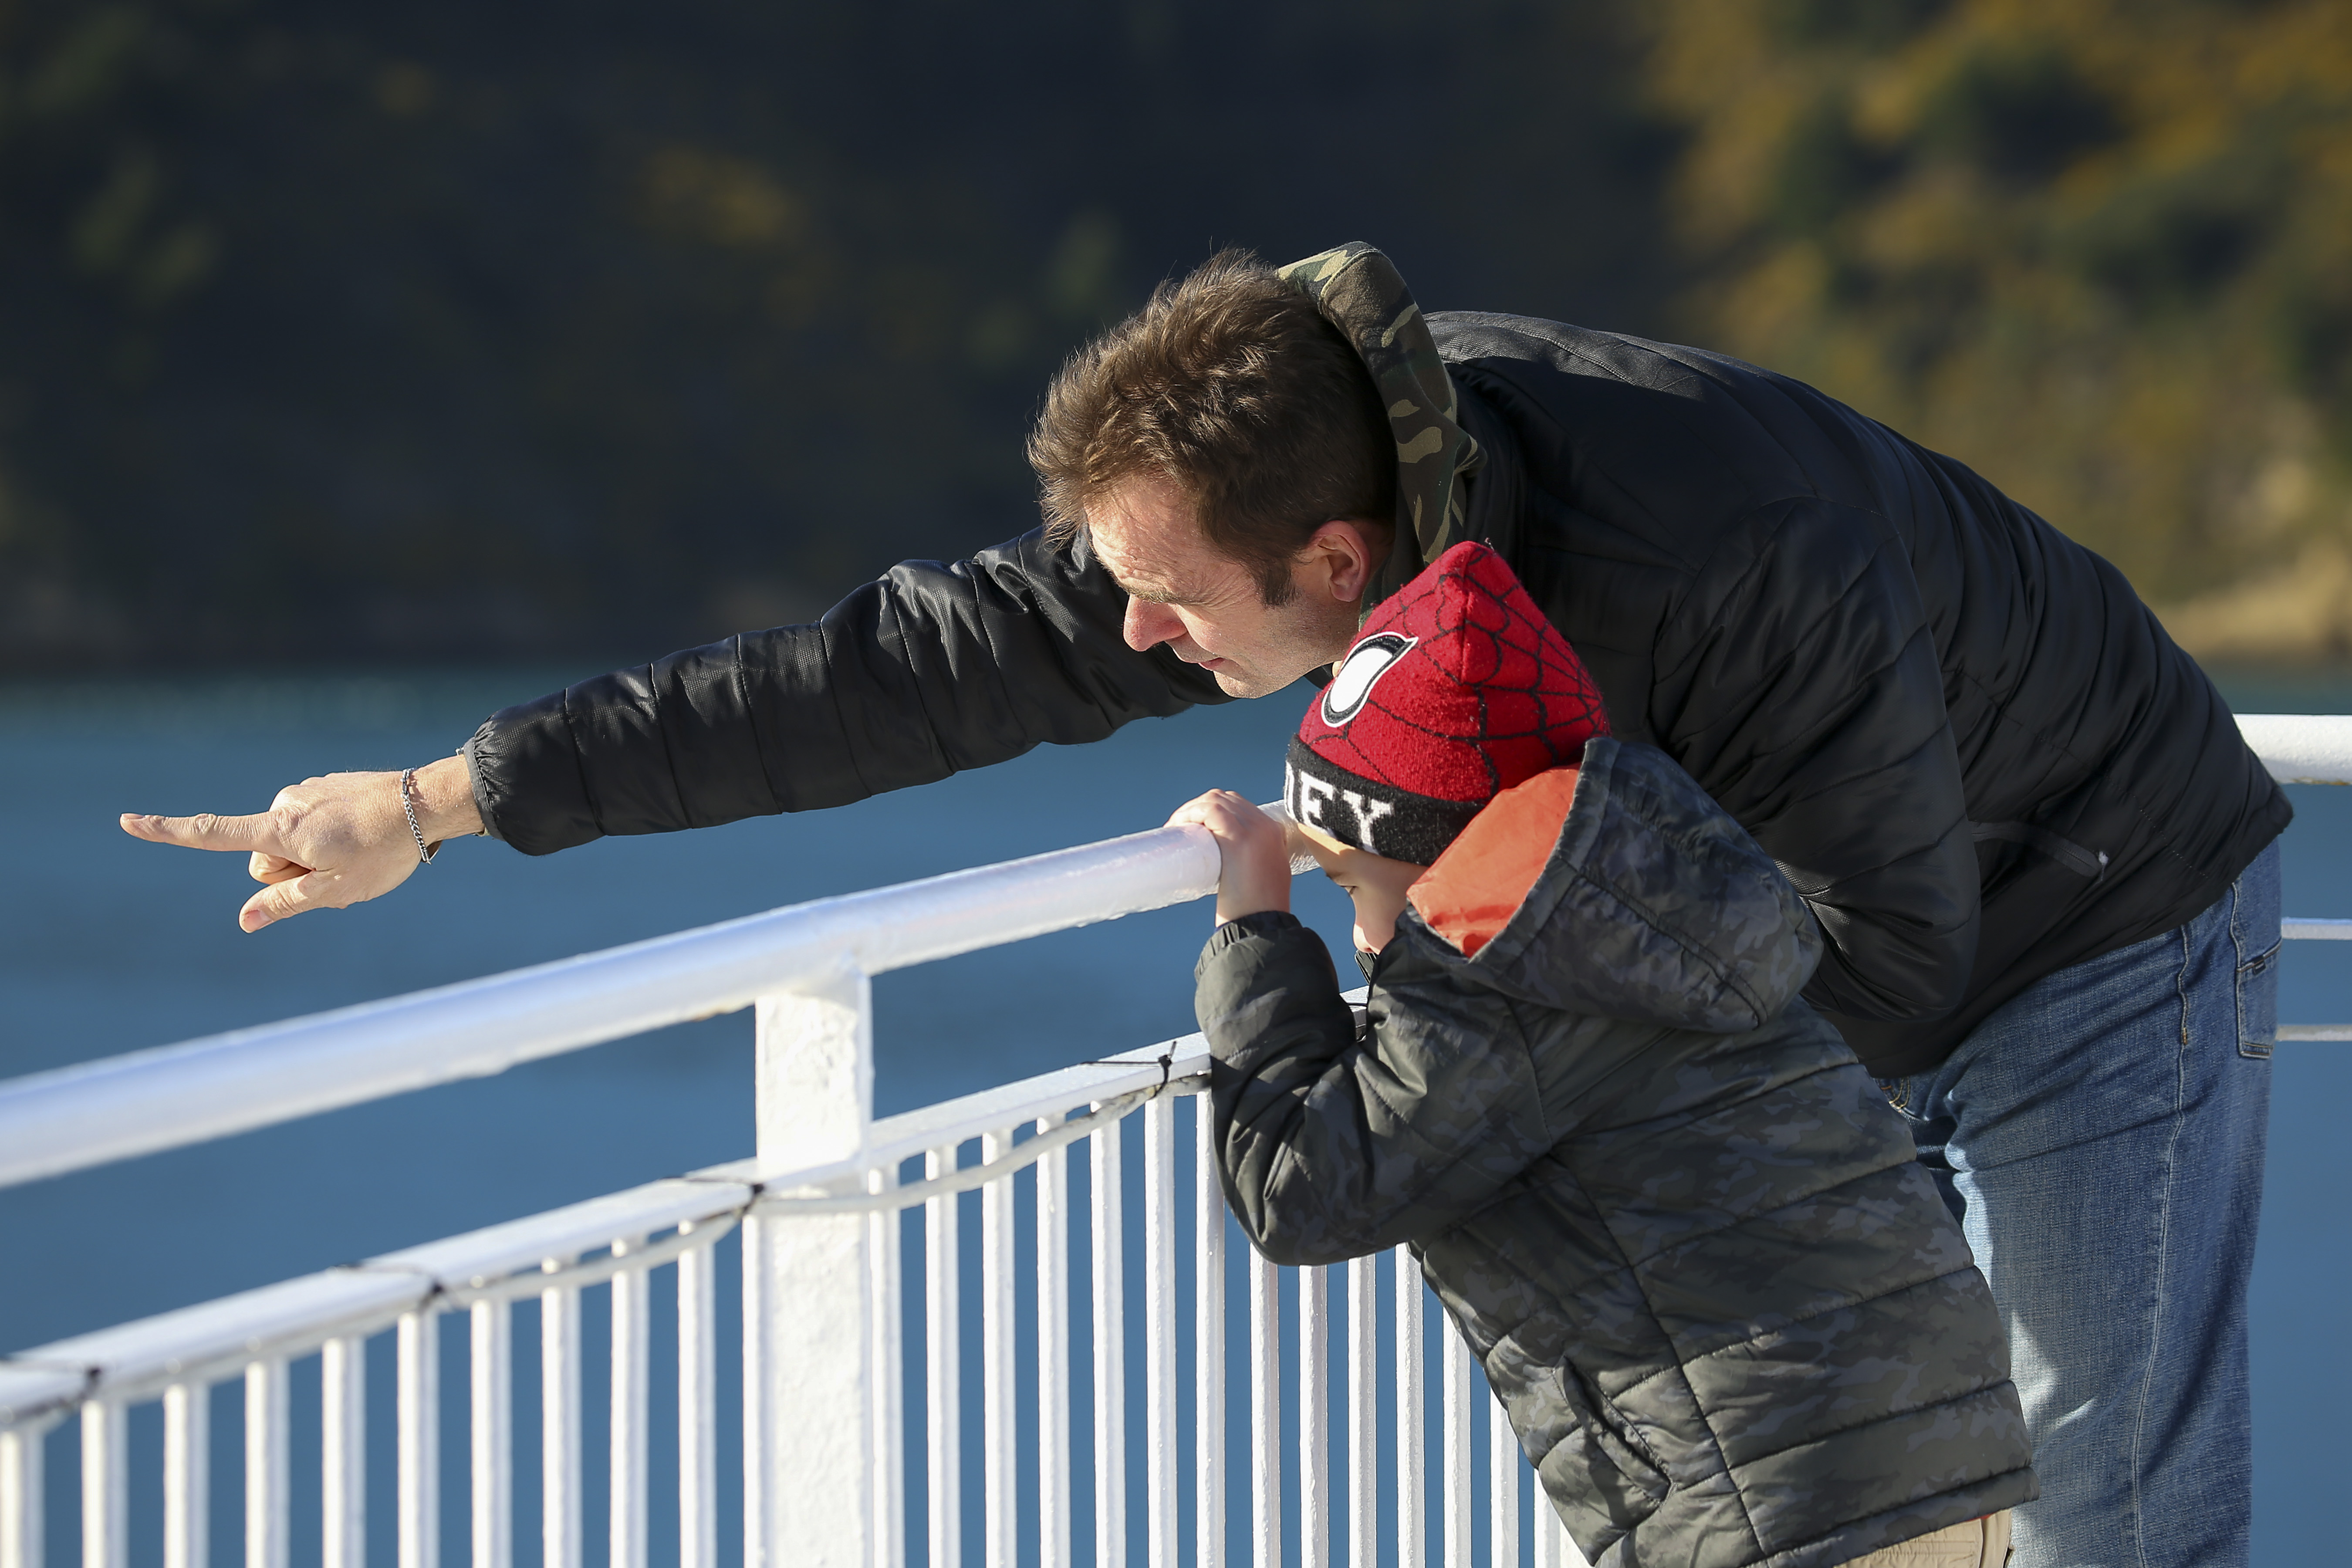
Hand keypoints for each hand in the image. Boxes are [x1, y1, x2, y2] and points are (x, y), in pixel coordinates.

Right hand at [121, 754, 483, 931]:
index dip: (168, 832)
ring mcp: (306, 792)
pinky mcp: (326, 786)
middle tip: (339, 872)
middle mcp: (286, 804)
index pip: (213, 833)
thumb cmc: (385, 852)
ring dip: (315, 857)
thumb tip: (245, 920)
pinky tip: (364, 836)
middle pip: (265, 859)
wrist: (429, 803)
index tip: (128, 821)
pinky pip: (314, 826)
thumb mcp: (336, 891)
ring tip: (358, 853)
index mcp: (282, 829)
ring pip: (292, 844)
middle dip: (292, 873)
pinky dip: (330, 838)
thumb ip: (285, 903)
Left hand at [1167, 789, 1290, 923]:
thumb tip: (1227, 865)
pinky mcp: (1239, 839)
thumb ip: (1250, 865)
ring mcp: (1255, 830)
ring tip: (1176, 827)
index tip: (1194, 827)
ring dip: (1191, 809)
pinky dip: (1191, 812)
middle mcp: (1266, 827)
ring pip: (1216, 800)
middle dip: (1199, 807)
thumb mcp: (1260, 877)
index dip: (1212, 811)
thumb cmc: (1255, 910)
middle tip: (1180, 827)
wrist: (1262, 927)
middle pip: (1226, 799)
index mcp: (1273, 833)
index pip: (1239, 806)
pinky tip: (1179, 825)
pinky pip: (1211, 810)